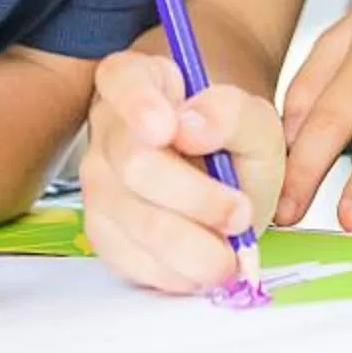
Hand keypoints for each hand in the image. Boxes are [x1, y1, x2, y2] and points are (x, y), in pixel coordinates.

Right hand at [81, 50, 283, 294]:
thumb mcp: (253, 119)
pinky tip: (202, 266)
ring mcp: (98, 182)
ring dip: (192, 247)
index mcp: (139, 81)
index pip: (122, 79)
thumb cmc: (231, 141)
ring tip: (231, 253)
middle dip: (196, 199)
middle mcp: (108, 129)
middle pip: (134, 164)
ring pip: (135, 221)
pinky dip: (175, 272)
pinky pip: (130, 260)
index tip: (167, 129)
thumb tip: (193, 126)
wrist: (223, 177)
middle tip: (242, 215)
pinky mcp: (102, 231)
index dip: (138, 105)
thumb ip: (231, 113)